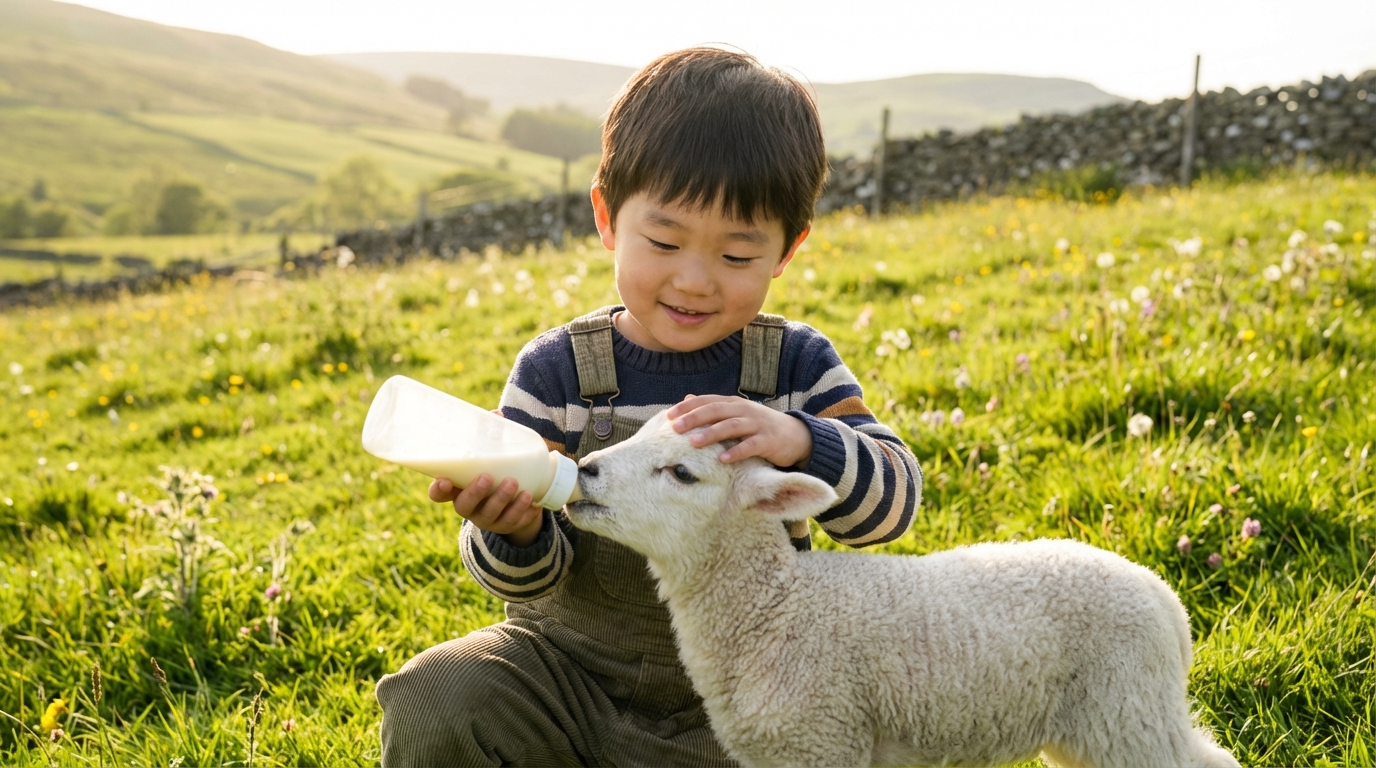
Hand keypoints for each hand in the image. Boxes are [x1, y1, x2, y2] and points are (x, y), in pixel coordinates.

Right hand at [426, 407, 541, 547]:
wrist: (514, 502)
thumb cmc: (495, 471)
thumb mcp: (491, 457)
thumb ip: (491, 437)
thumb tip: (497, 414)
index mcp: (457, 489)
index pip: (439, 494)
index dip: (439, 490)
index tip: (444, 480)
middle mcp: (468, 506)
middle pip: (464, 506)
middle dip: (476, 493)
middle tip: (488, 477)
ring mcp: (486, 519)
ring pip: (491, 515)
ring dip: (503, 501)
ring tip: (518, 485)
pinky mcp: (504, 526)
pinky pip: (512, 523)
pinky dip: (523, 513)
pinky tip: (533, 504)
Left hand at [665, 394, 812, 467]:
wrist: (796, 435)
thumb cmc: (759, 427)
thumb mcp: (736, 414)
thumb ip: (713, 408)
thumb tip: (687, 399)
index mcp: (734, 404)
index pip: (707, 401)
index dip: (688, 407)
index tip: (669, 416)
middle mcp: (744, 411)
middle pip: (716, 411)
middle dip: (695, 418)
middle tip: (675, 428)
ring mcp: (757, 425)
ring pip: (731, 426)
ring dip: (712, 434)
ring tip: (693, 442)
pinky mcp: (768, 441)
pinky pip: (751, 446)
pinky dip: (736, 452)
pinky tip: (722, 459)